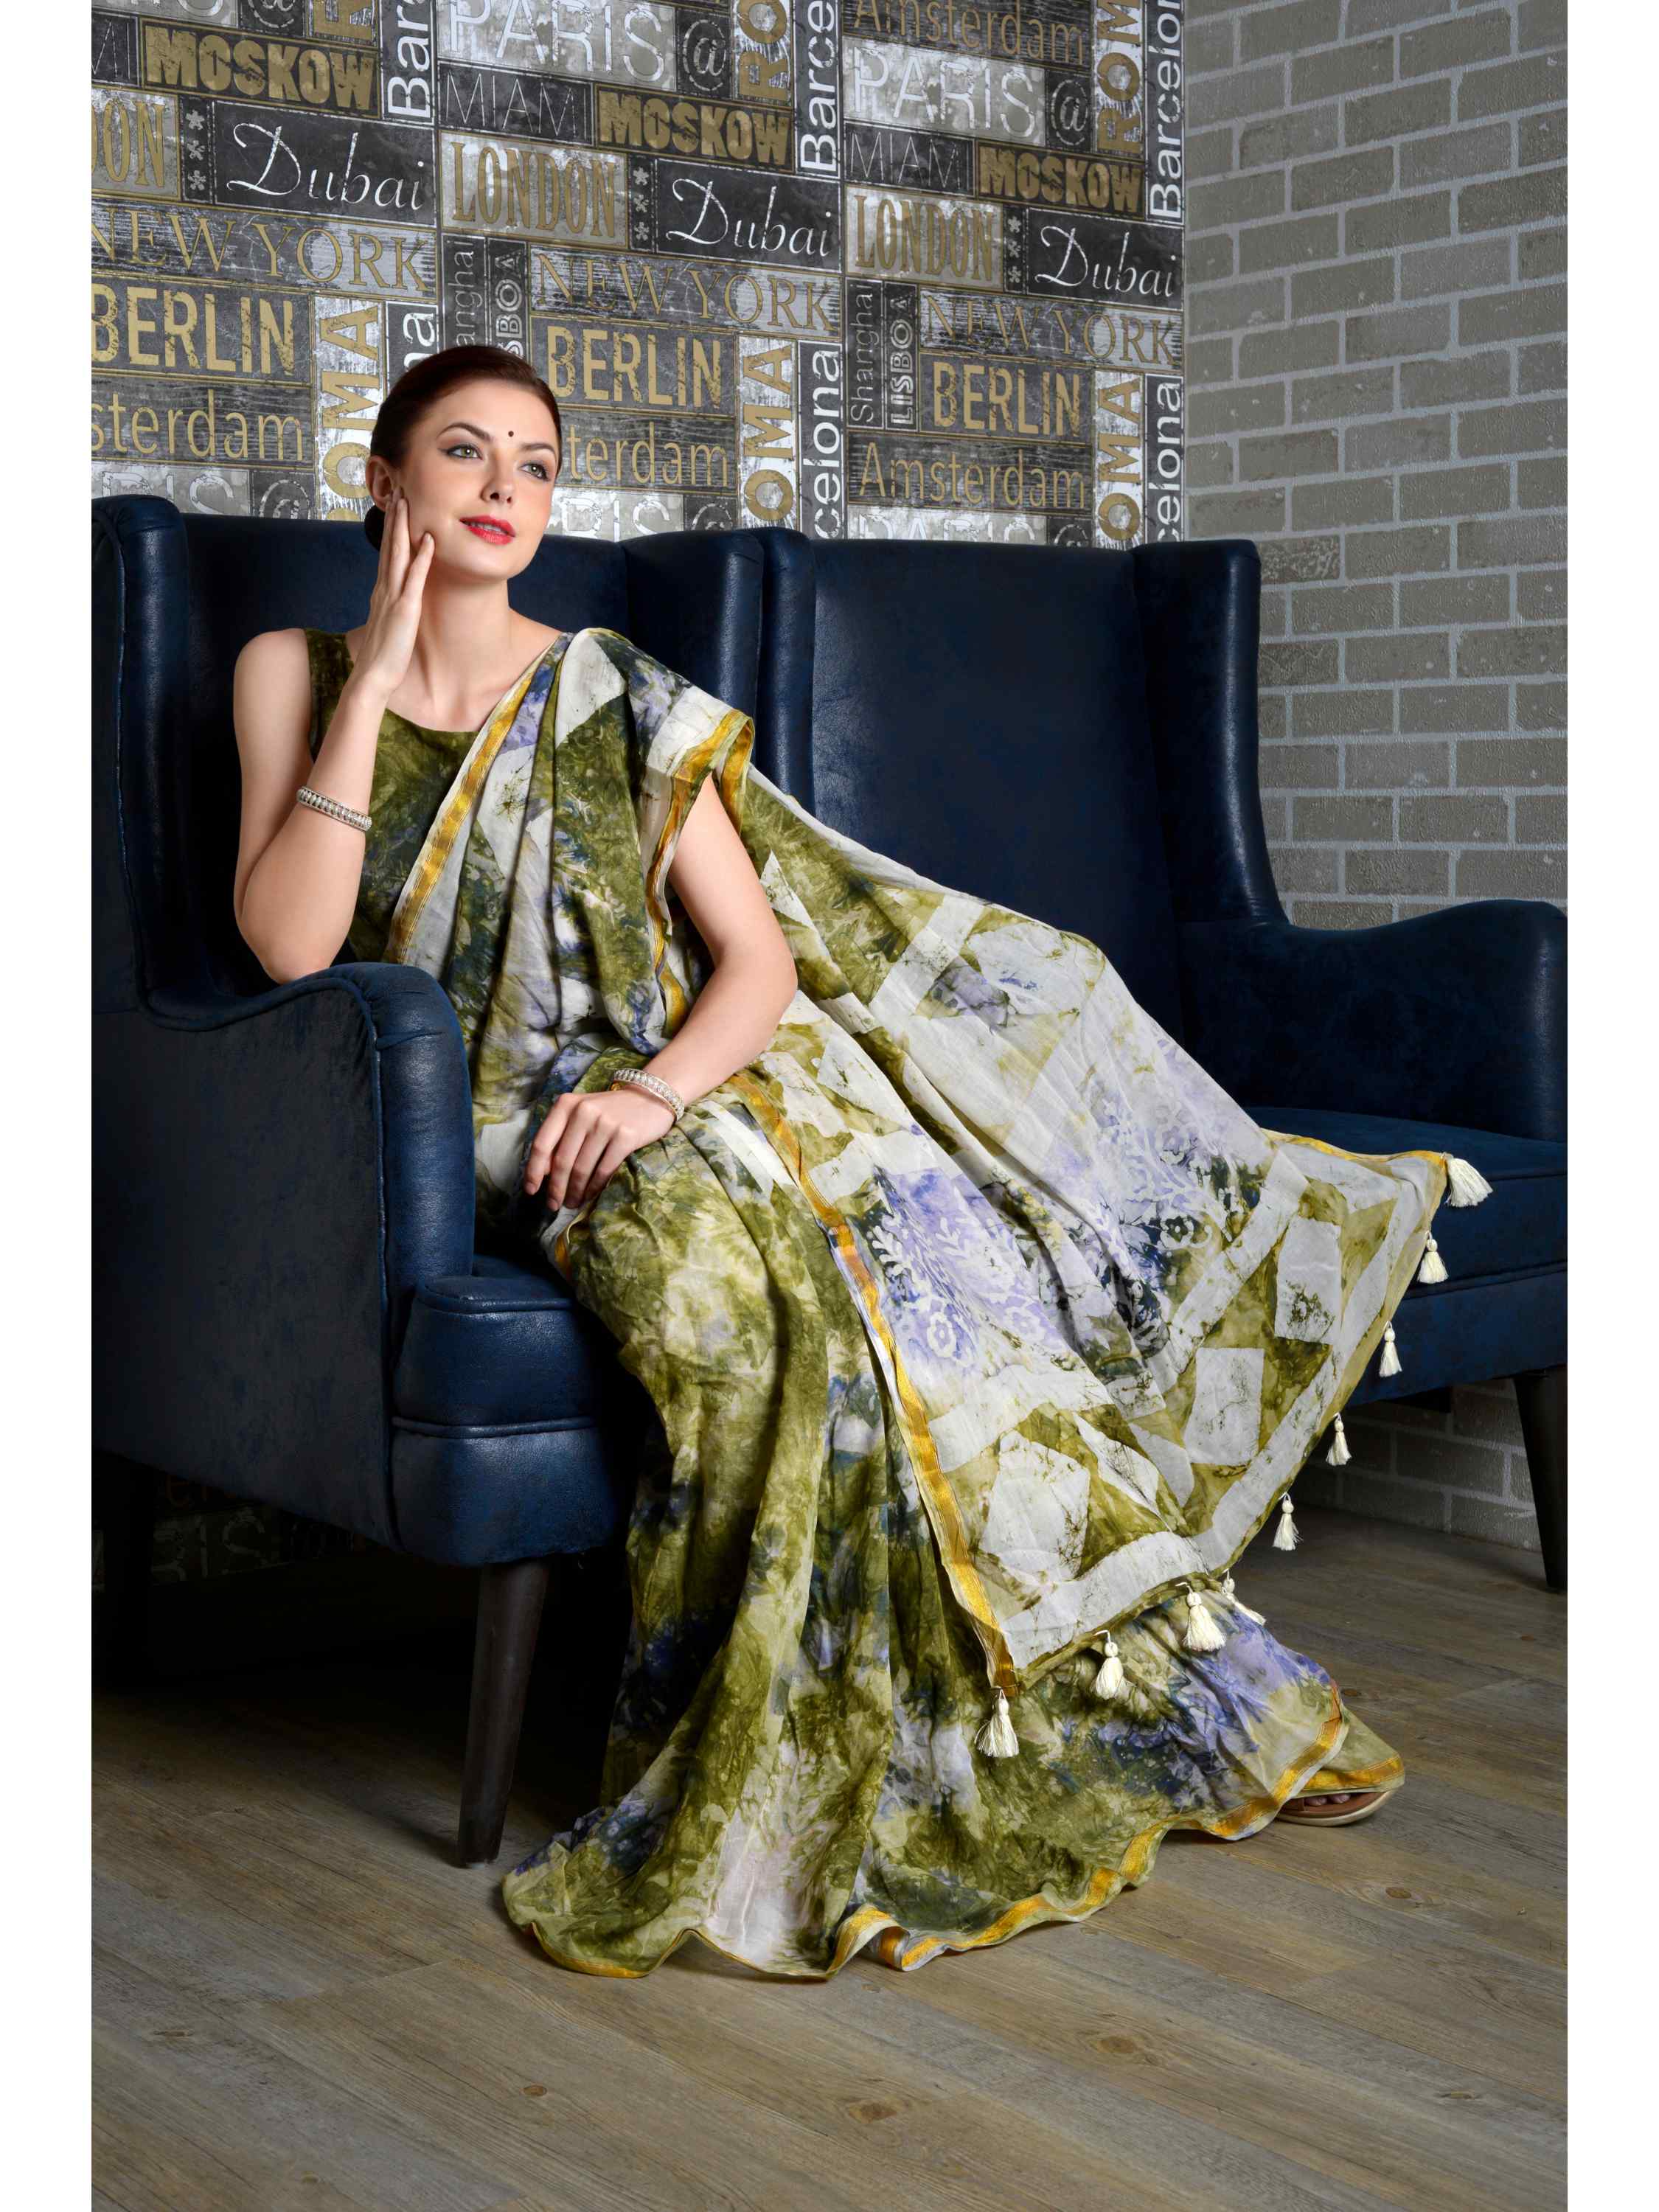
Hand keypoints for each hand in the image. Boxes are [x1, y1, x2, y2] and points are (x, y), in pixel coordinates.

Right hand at [354, 487, 434, 699]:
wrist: (372, 676)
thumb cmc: (382, 656)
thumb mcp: (388, 624)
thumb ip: (391, 608)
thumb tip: (397, 600)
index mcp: (382, 592)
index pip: (387, 553)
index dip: (391, 529)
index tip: (395, 507)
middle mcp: (384, 589)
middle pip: (390, 546)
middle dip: (394, 518)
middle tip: (399, 491)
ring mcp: (393, 597)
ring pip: (398, 555)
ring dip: (403, 528)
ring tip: (407, 503)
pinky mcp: (404, 610)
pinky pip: (414, 579)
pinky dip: (421, 558)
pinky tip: (427, 540)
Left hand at [525, 1085, 676, 1211]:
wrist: (649, 1098)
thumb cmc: (609, 1112)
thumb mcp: (579, 1117)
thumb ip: (560, 1138)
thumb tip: (544, 1172)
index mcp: (566, 1105)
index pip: (542, 1143)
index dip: (533, 1171)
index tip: (531, 1191)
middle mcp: (583, 1112)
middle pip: (562, 1160)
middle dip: (556, 1188)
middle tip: (554, 1205)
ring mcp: (605, 1124)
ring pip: (582, 1168)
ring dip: (575, 1192)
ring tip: (572, 1203)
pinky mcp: (625, 1137)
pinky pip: (604, 1170)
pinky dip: (594, 1187)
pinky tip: (590, 1195)